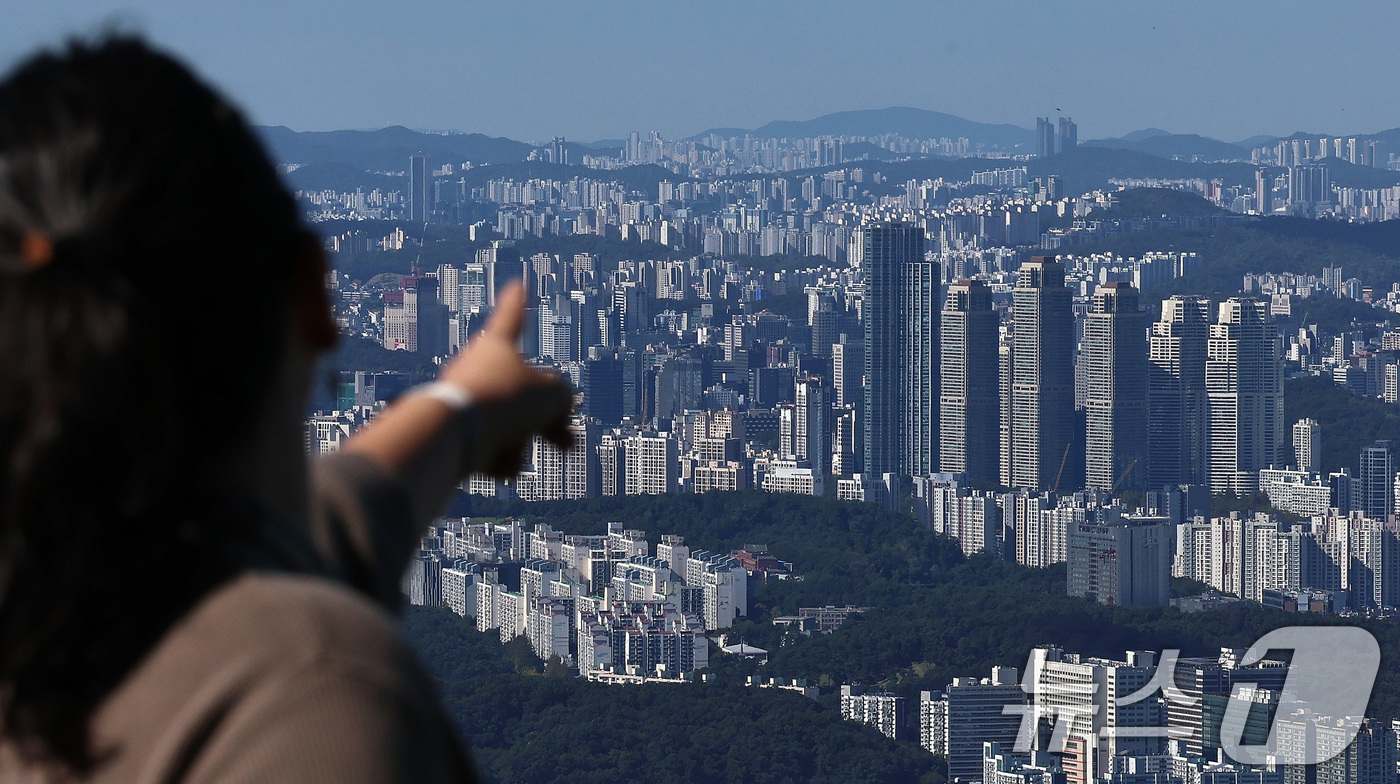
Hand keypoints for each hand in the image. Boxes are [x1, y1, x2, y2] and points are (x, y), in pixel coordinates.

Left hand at [439, 281, 573, 476]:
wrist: (453, 436)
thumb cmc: (504, 401)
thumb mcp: (552, 395)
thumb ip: (561, 398)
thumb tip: (554, 415)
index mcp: (496, 347)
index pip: (512, 317)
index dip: (518, 302)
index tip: (518, 283)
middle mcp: (477, 369)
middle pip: (522, 394)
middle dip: (548, 423)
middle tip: (568, 443)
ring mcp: (463, 400)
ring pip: (507, 425)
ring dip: (522, 445)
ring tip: (517, 459)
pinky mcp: (453, 432)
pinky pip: (487, 446)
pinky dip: (499, 458)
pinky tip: (497, 466)